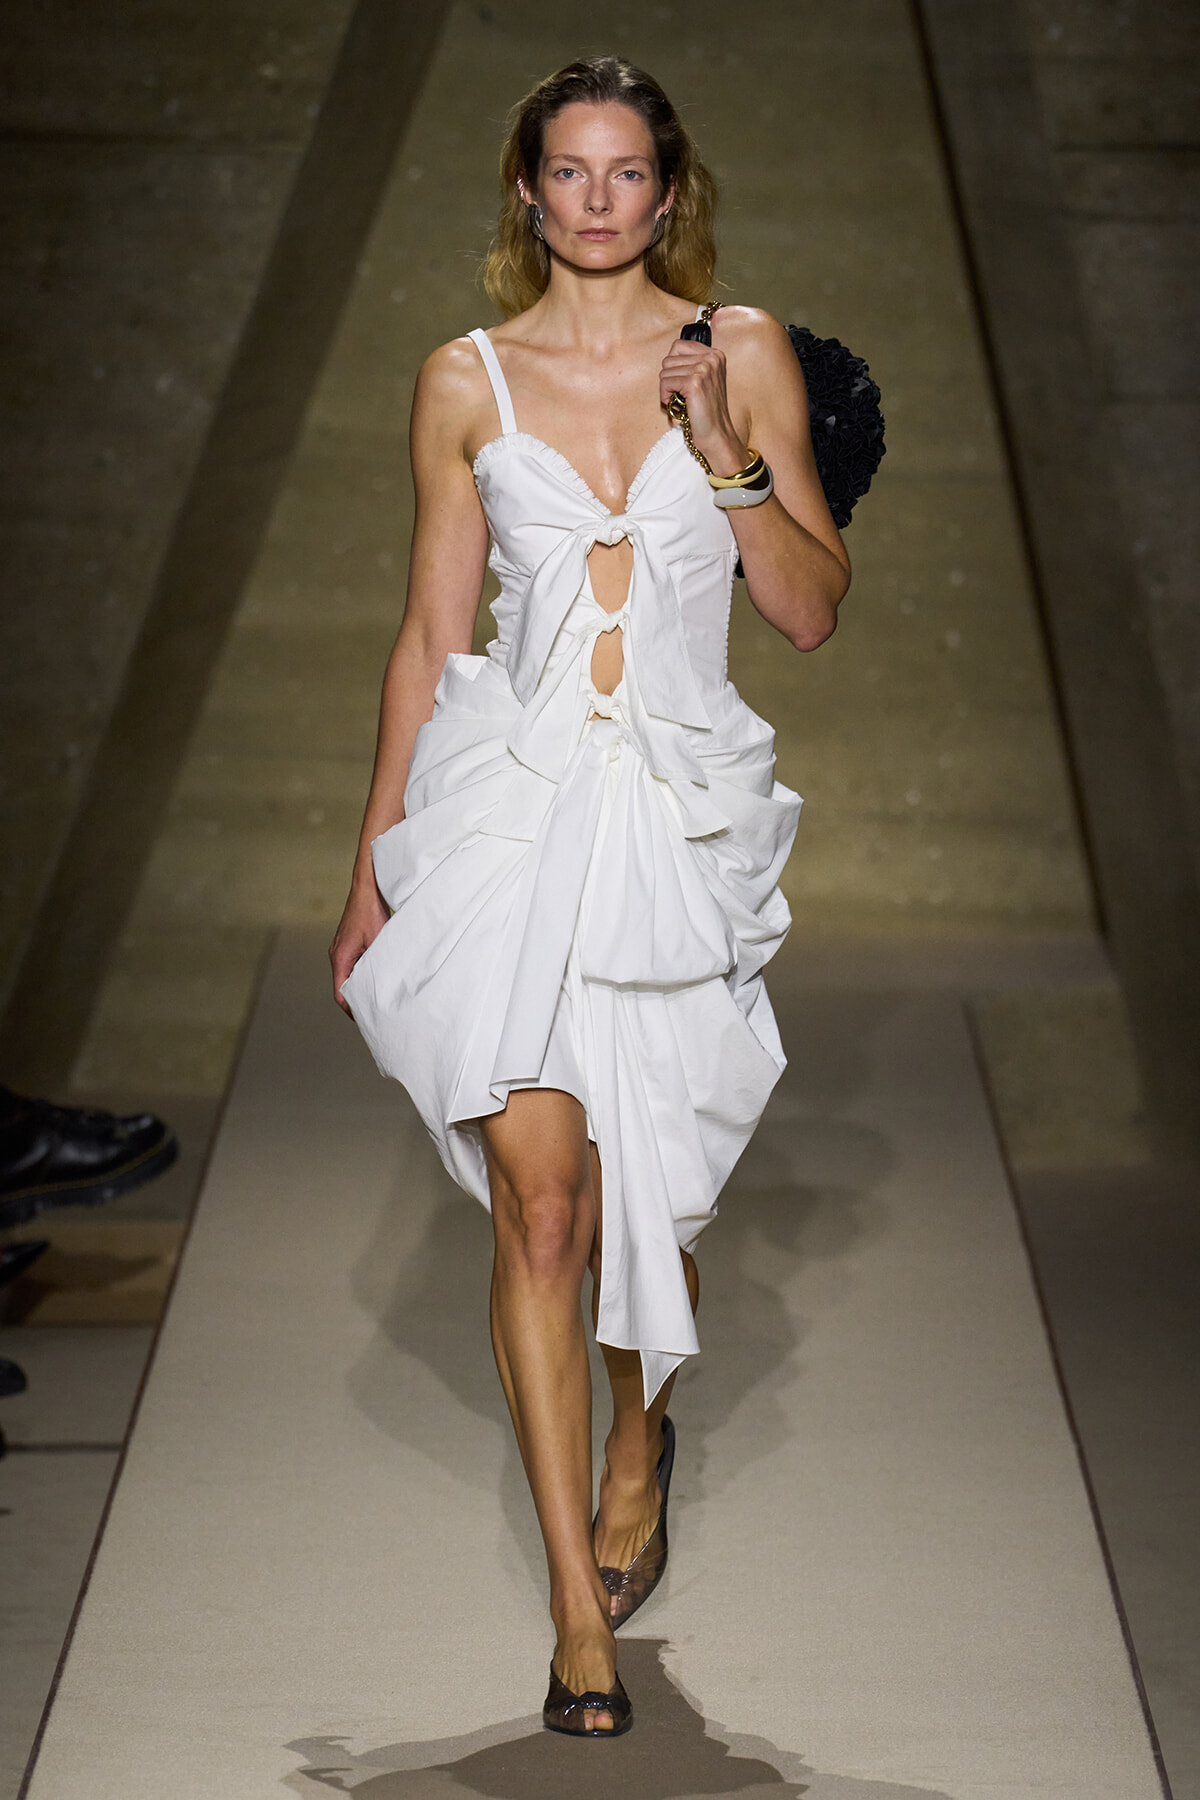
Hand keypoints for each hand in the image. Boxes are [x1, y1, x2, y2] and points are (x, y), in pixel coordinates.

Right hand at [329, 881, 388, 1014]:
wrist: (366, 887)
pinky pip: (353, 965)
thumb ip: (379, 964)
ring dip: (360, 986)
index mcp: (340, 957)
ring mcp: (341, 949)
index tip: (366, 1018)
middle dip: (357, 1000)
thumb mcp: (379, 941)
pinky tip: (376, 977)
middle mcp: (337, 955)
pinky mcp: (348, 944)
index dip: (352, 1009)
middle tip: (374, 1012)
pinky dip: (362, 974)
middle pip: (343, 986)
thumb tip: (387, 985)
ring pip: (348, 976)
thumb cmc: (371, 911)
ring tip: (376, 997)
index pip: (340, 993)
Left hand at [659, 338, 747, 475]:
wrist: (717, 434)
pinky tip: (678, 406)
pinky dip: (666, 397)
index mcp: (715, 354)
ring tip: (680, 401)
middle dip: (669, 379)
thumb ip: (691, 364)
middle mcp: (711, 357)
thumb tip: (668, 358)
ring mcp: (704, 368)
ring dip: (667, 389)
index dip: (673, 366)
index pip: (678, 345)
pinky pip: (665, 383)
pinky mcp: (694, 382)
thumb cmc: (707, 410)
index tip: (681, 382)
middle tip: (680, 395)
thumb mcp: (705, 379)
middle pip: (668, 359)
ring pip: (664, 371)